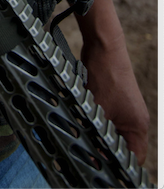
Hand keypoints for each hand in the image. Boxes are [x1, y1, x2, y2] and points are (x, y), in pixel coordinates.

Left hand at [80, 37, 149, 162]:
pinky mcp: (114, 103)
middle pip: (122, 147)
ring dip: (97, 136)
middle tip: (86, 155)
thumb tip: (88, 153)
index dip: (119, 166)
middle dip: (104, 152)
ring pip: (111, 134)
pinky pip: (105, 120)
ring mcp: (125, 112)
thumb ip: (95, 133)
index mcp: (137, 127)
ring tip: (81, 138)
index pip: (134, 158)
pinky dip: (94, 124)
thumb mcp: (96, 109)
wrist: (103, 48)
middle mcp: (134, 121)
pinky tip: (80, 123)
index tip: (102, 170)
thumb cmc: (106, 76)